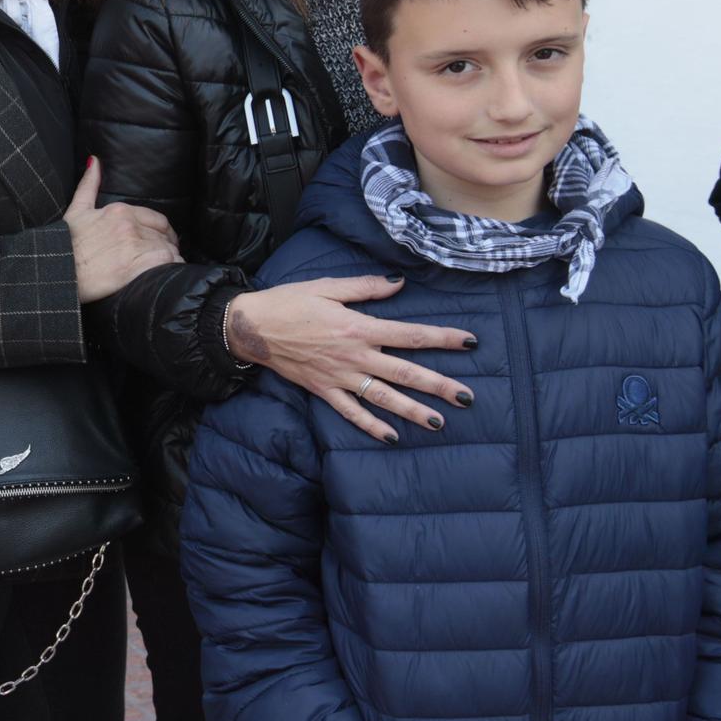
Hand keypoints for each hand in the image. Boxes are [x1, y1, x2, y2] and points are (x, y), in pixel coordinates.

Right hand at [64, 156, 180, 302]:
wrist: (58, 270)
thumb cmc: (64, 243)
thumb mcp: (76, 210)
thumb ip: (88, 185)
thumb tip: (94, 161)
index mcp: (120, 211)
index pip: (158, 220)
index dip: (164, 232)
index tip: (163, 240)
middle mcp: (130, 226)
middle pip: (164, 236)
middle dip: (167, 246)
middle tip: (164, 256)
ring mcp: (135, 246)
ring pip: (168, 250)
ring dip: (170, 259)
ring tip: (163, 268)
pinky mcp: (139, 267)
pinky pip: (168, 264)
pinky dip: (171, 269)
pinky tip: (165, 274)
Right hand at [226, 276, 476, 441]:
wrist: (250, 326)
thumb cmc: (288, 302)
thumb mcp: (327, 286)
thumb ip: (365, 287)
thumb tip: (399, 283)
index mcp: (358, 327)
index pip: (409, 334)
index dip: (441, 338)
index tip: (469, 341)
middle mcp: (353, 356)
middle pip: (404, 372)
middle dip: (438, 385)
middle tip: (467, 397)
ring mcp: (338, 377)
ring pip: (383, 397)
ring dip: (412, 411)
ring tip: (439, 423)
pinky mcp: (322, 390)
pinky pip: (351, 412)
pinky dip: (371, 426)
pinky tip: (392, 436)